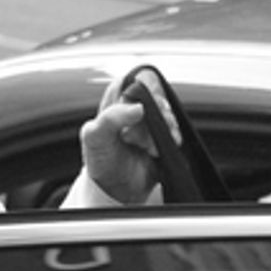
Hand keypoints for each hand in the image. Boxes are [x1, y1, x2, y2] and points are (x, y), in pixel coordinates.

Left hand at [79, 70, 179, 204]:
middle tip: (135, 137)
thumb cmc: (100, 160)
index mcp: (116, 97)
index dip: (141, 97)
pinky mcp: (163, 135)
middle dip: (151, 118)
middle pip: (157, 97)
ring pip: (168, 114)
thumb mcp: (94, 137)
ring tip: (146, 147)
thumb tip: (137, 107)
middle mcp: (135, 105)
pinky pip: (176, 130)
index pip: (137, 81)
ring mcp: (150, 121)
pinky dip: (170, 140)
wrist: (115, 188)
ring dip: (161, 131)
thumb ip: (110, 118)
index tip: (138, 114)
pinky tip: (156, 151)